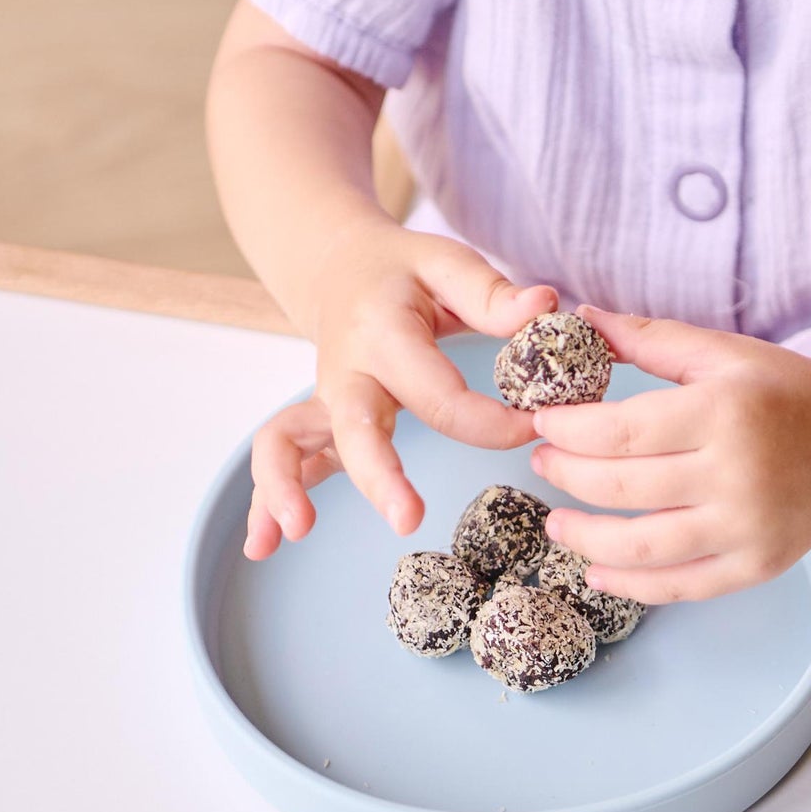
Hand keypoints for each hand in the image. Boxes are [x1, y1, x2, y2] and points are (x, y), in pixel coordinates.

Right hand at [245, 221, 557, 558]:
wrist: (339, 266)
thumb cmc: (403, 272)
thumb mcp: (446, 263)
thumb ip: (491, 292)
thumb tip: (545, 304)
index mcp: (383, 332)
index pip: (437, 393)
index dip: (489, 422)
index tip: (532, 429)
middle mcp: (346, 371)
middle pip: (354, 426)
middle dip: (378, 474)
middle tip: (408, 518)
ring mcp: (323, 401)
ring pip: (288, 441)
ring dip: (284, 486)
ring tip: (296, 532)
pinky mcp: (314, 425)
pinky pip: (282, 460)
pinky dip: (265, 504)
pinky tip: (265, 547)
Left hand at [528, 308, 810, 602]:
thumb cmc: (787, 391)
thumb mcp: (722, 353)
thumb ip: (650, 338)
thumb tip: (580, 319)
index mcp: (723, 412)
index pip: (621, 431)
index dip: (568, 431)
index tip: (541, 423)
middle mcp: (736, 474)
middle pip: (622, 488)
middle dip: (566, 476)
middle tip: (541, 463)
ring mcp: (747, 527)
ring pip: (643, 547)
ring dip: (584, 538)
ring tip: (556, 522)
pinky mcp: (757, 565)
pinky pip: (679, 586)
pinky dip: (630, 584)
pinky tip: (596, 569)